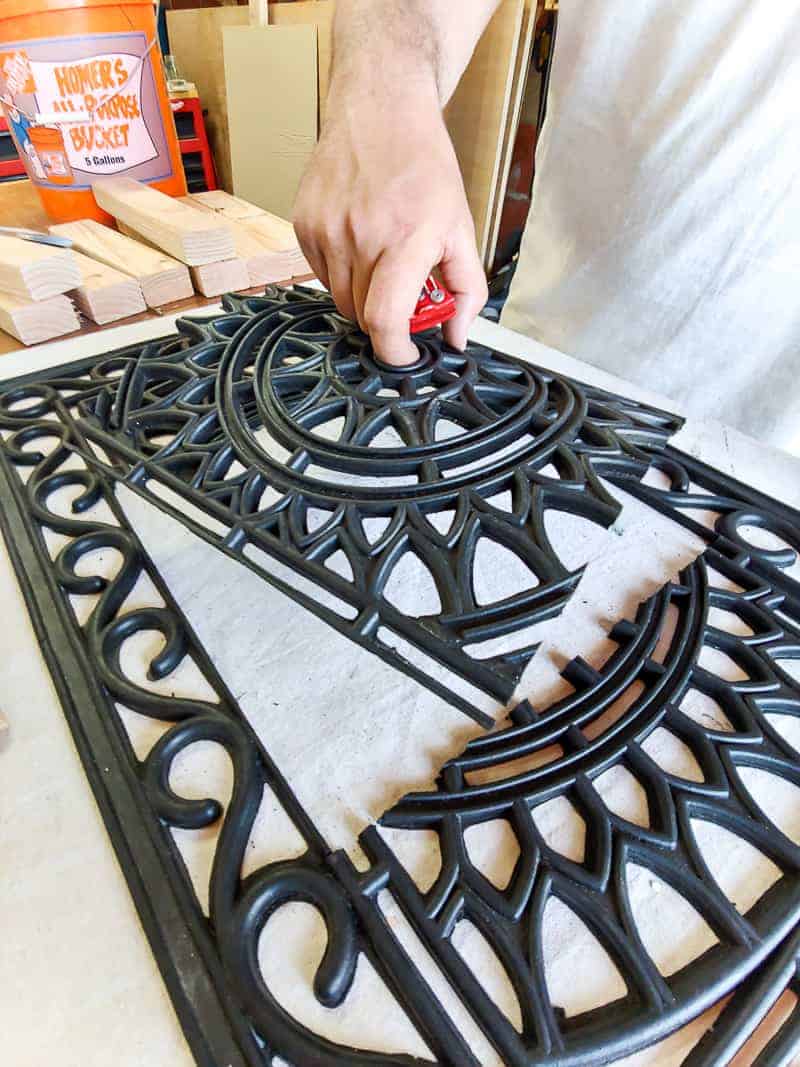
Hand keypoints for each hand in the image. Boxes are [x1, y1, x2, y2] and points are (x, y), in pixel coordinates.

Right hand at [293, 88, 486, 365]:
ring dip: (362, 295)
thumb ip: (467, 289)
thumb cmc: (425, 167)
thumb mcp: (461, 228)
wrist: (380, 110)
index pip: (385, 322)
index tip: (406, 356)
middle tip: (404, 293)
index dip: (395, 352)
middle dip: (385, 319)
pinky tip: (358, 240)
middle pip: (362, 317)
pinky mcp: (304, 224)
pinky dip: (341, 272)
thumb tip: (457, 338)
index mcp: (406, 240)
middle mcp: (360, 237)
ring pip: (339, 300)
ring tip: (382, 259)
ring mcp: (326, 230)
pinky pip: (320, 274)